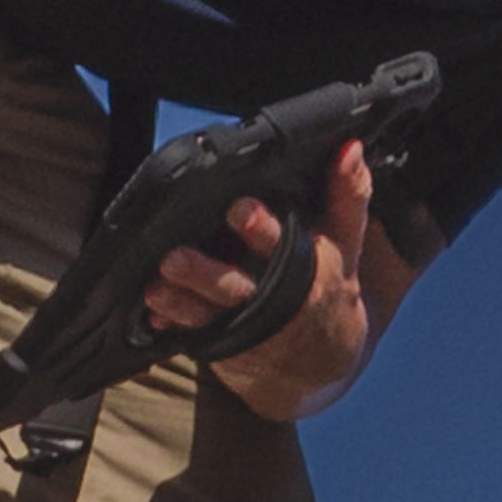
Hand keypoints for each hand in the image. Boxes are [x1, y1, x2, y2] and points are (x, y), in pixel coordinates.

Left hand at [142, 139, 379, 420]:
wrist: (322, 354)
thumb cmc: (329, 281)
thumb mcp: (345, 241)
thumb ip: (347, 193)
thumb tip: (348, 147)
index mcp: (305, 269)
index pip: (283, 247)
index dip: (261, 229)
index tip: (239, 209)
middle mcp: (273, 300)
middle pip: (236, 287)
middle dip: (206, 274)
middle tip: (173, 257)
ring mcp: (245, 326)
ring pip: (208, 315)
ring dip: (180, 302)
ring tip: (155, 287)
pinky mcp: (224, 344)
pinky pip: (193, 338)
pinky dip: (172, 327)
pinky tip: (152, 315)